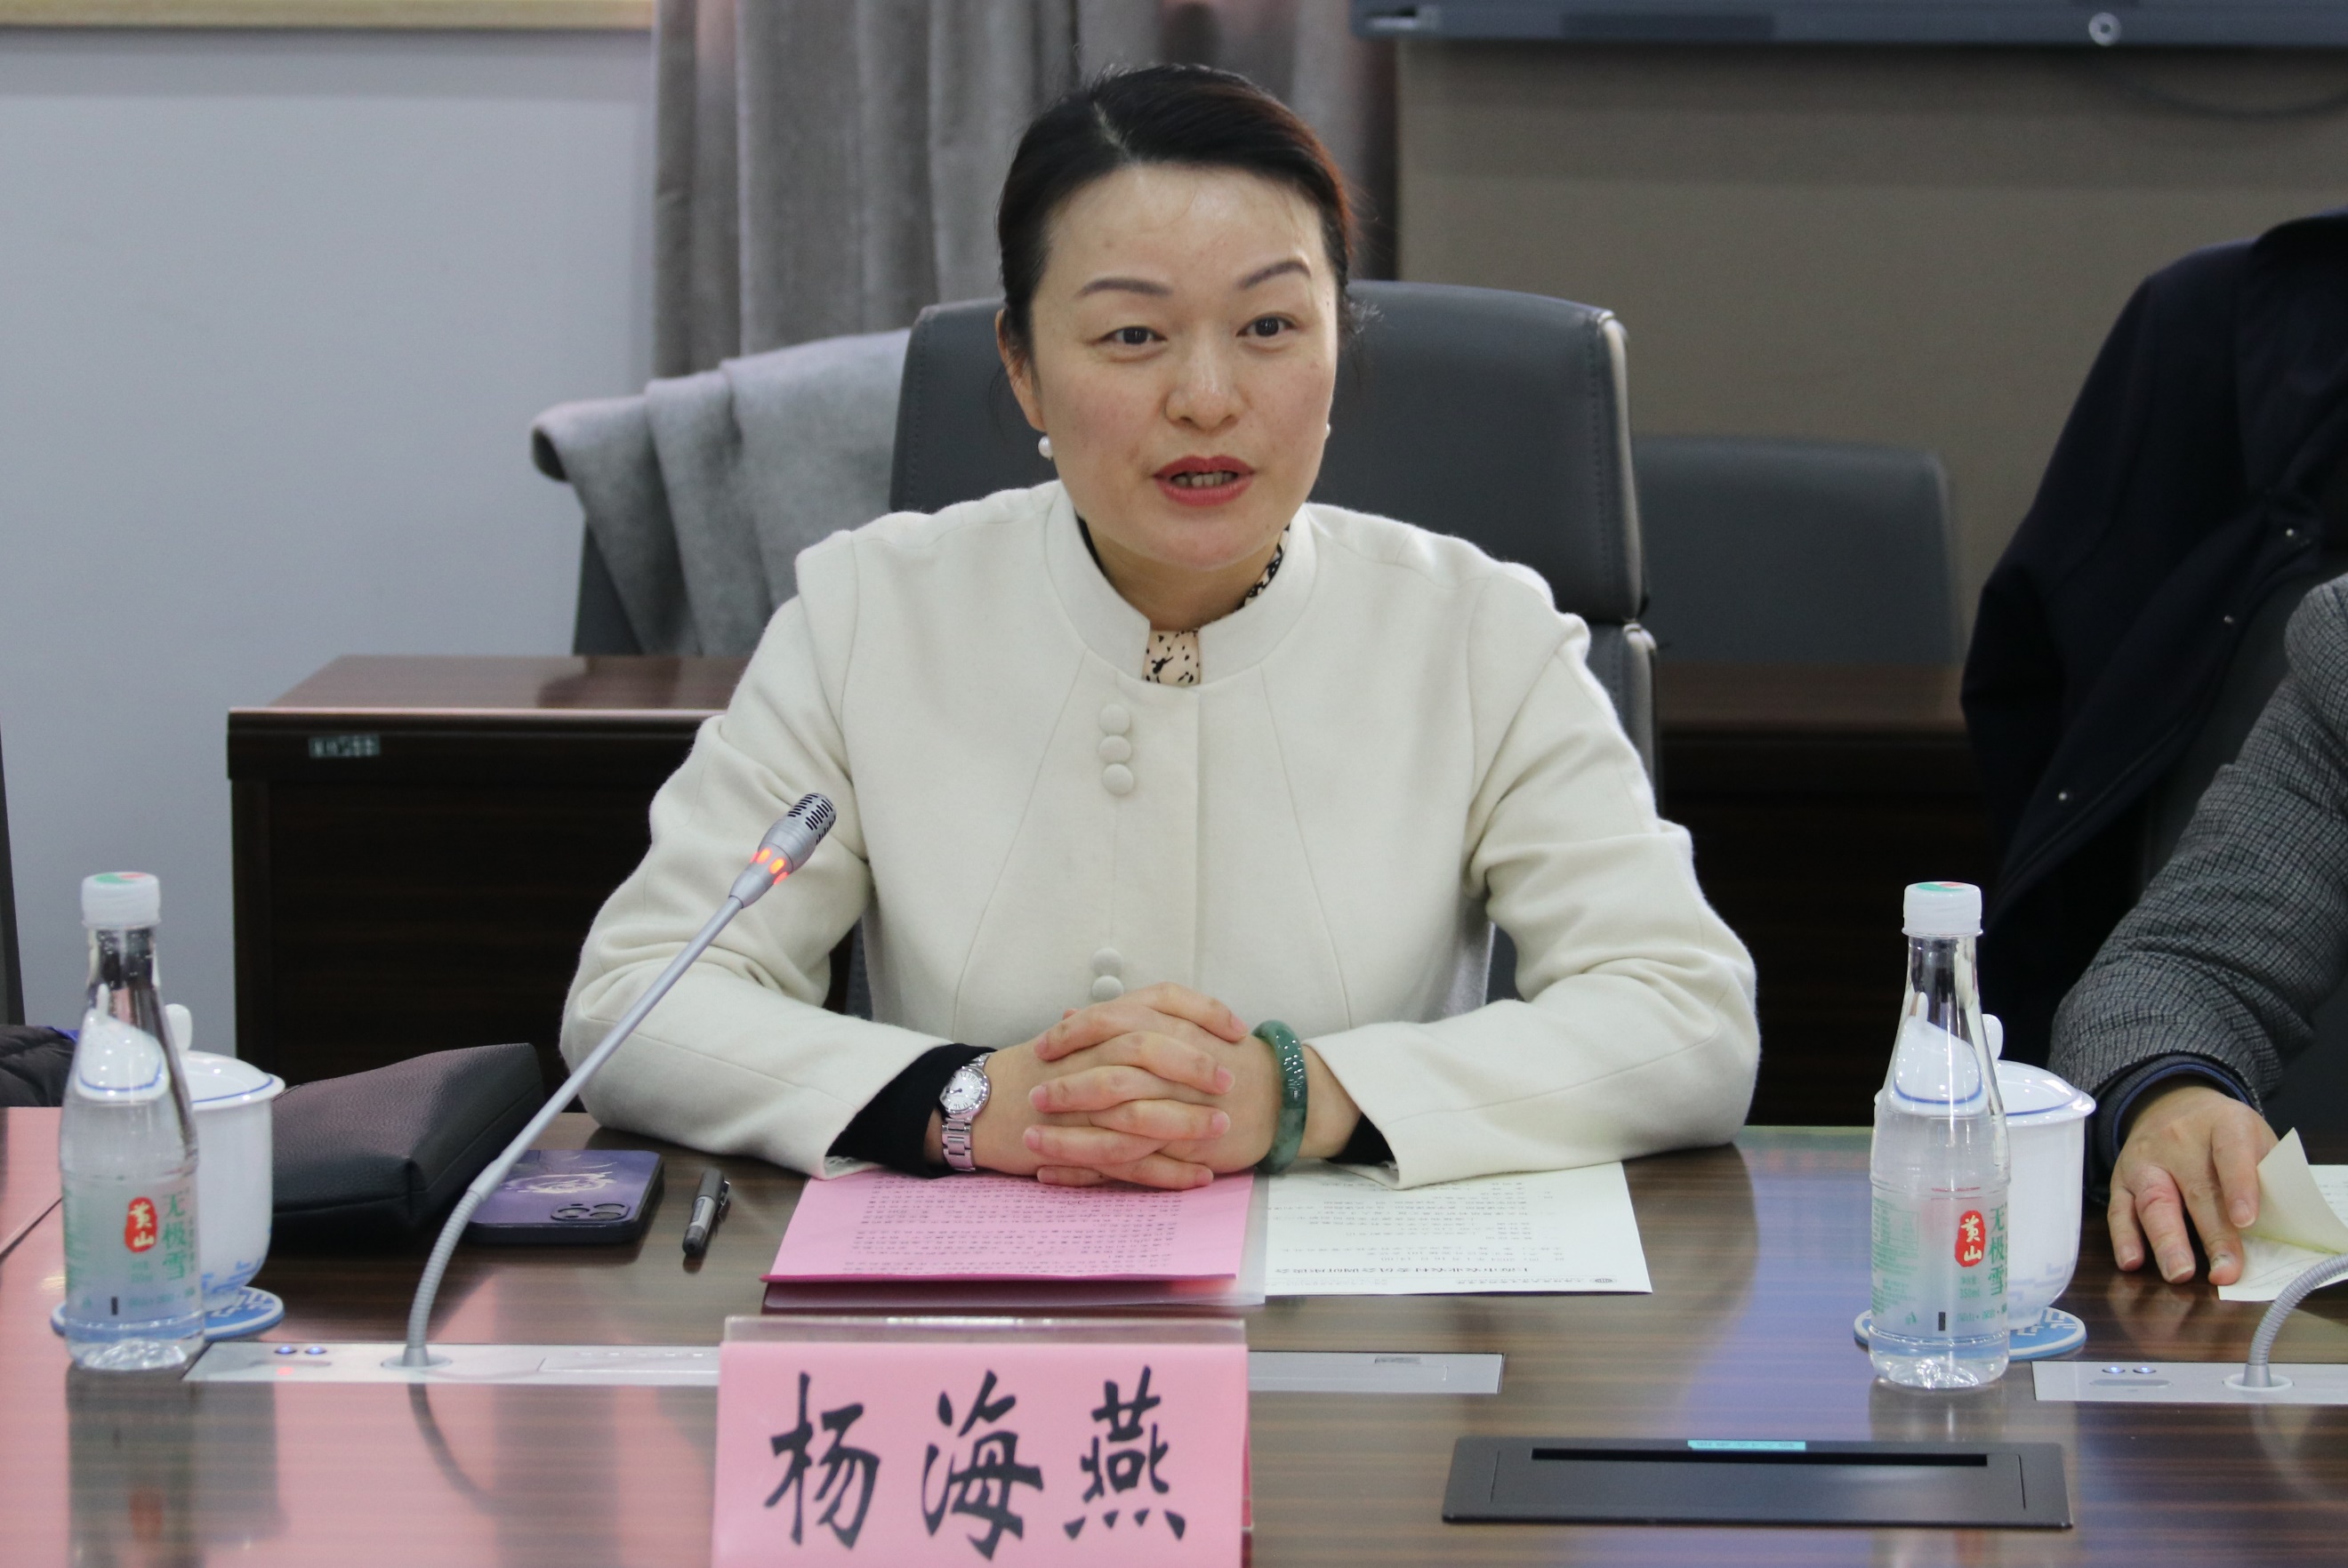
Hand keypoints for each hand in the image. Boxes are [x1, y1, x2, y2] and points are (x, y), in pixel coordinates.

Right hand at [922, 985, 1244, 1187]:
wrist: (982, 1104)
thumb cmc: (1039, 1070)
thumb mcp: (1084, 1038)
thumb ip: (1130, 1028)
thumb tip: (1187, 1024)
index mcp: (1101, 1024)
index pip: (1158, 1000)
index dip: (1202, 1012)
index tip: (1236, 1029)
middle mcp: (1091, 1055)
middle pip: (1148, 1049)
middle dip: (1194, 1065)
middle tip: (1230, 1081)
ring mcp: (1080, 1103)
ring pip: (1138, 1107)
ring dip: (1186, 1121)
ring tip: (1221, 1131)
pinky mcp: (1074, 1144)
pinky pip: (1126, 1161)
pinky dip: (1165, 1171)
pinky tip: (1198, 1176)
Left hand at [1029, 985, 1363, 1183]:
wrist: (1279, 1097)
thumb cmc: (1224, 1059)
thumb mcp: (1179, 1024)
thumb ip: (1127, 1017)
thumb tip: (1070, 1012)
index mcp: (1173, 1028)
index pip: (1112, 1023)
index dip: (1073, 1036)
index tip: (1043, 1047)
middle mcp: (1175, 1069)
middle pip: (1112, 1076)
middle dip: (1067, 1089)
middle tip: (1034, 1097)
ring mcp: (1180, 1112)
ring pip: (1116, 1126)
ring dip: (1068, 1137)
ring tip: (1032, 1142)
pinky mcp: (1182, 1151)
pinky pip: (1128, 1167)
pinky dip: (1086, 1173)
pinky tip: (1053, 1176)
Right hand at [2109, 1082, 2276, 1285]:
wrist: (2172, 1105)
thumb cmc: (2226, 1134)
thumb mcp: (2256, 1139)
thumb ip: (2267, 1175)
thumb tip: (2275, 1232)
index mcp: (2224, 1125)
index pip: (2232, 1152)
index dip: (2240, 1186)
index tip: (2247, 1221)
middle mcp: (2179, 1140)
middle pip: (2197, 1189)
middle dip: (2212, 1235)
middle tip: (2224, 1273)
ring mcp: (2145, 1159)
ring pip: (2154, 1201)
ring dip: (2167, 1241)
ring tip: (2179, 1273)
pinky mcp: (2121, 1179)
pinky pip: (2119, 1209)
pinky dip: (2125, 1237)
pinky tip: (2132, 1262)